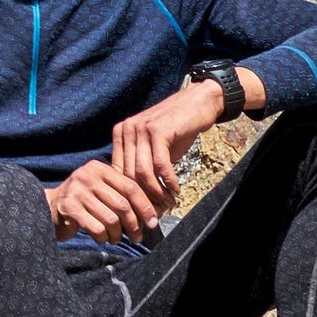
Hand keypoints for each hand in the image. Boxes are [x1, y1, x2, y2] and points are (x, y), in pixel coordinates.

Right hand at [47, 159, 163, 244]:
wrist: (48, 207)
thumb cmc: (83, 200)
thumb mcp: (100, 188)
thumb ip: (121, 192)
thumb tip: (152, 213)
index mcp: (99, 168)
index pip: (130, 187)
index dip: (145, 206)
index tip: (153, 222)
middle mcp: (87, 176)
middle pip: (122, 205)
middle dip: (134, 225)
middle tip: (137, 237)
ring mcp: (76, 191)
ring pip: (111, 219)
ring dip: (117, 234)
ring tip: (116, 238)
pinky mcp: (68, 208)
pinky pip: (96, 228)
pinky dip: (103, 238)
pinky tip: (102, 239)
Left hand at [112, 82, 227, 207]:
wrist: (198, 102)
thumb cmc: (177, 128)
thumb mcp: (155, 148)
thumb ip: (145, 167)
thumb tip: (142, 200)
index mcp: (121, 134)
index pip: (119, 172)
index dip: (129, 194)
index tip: (141, 210)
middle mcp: (126, 130)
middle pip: (129, 174)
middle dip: (142, 197)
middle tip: (156, 213)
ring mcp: (140, 129)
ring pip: (142, 172)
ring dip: (156, 192)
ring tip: (168, 203)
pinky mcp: (157, 130)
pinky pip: (159, 164)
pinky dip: (168, 180)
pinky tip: (176, 189)